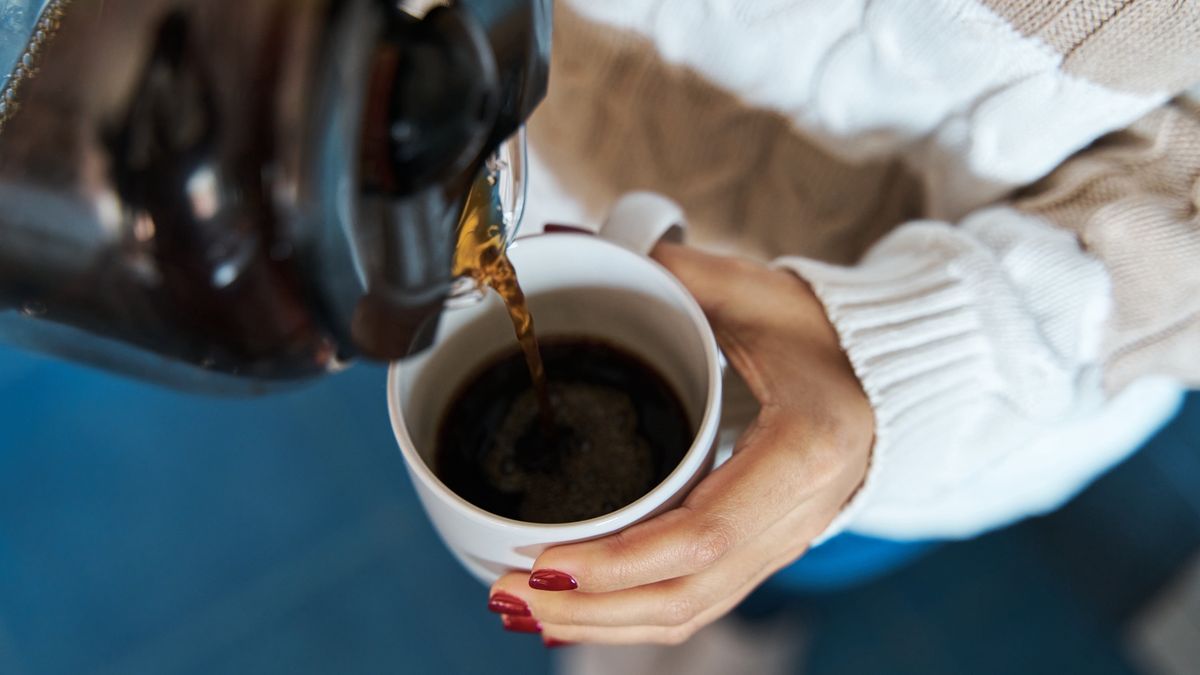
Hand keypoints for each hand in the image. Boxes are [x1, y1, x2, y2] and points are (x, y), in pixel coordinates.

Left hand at [488, 243, 874, 644]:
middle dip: (590, 611)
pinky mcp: (764, 552)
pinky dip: (630, 617)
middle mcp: (797, 517)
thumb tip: (592, 250)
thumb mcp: (761, 294)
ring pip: (689, 613)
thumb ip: (683, 275)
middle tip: (508, 595)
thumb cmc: (829, 334)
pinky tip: (576, 610)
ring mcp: (782, 544)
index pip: (704, 536)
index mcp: (802, 453)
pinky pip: (697, 604)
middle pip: (687, 596)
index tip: (547, 563)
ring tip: (522, 612)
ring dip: (601, 626)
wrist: (891, 377)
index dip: (620, 562)